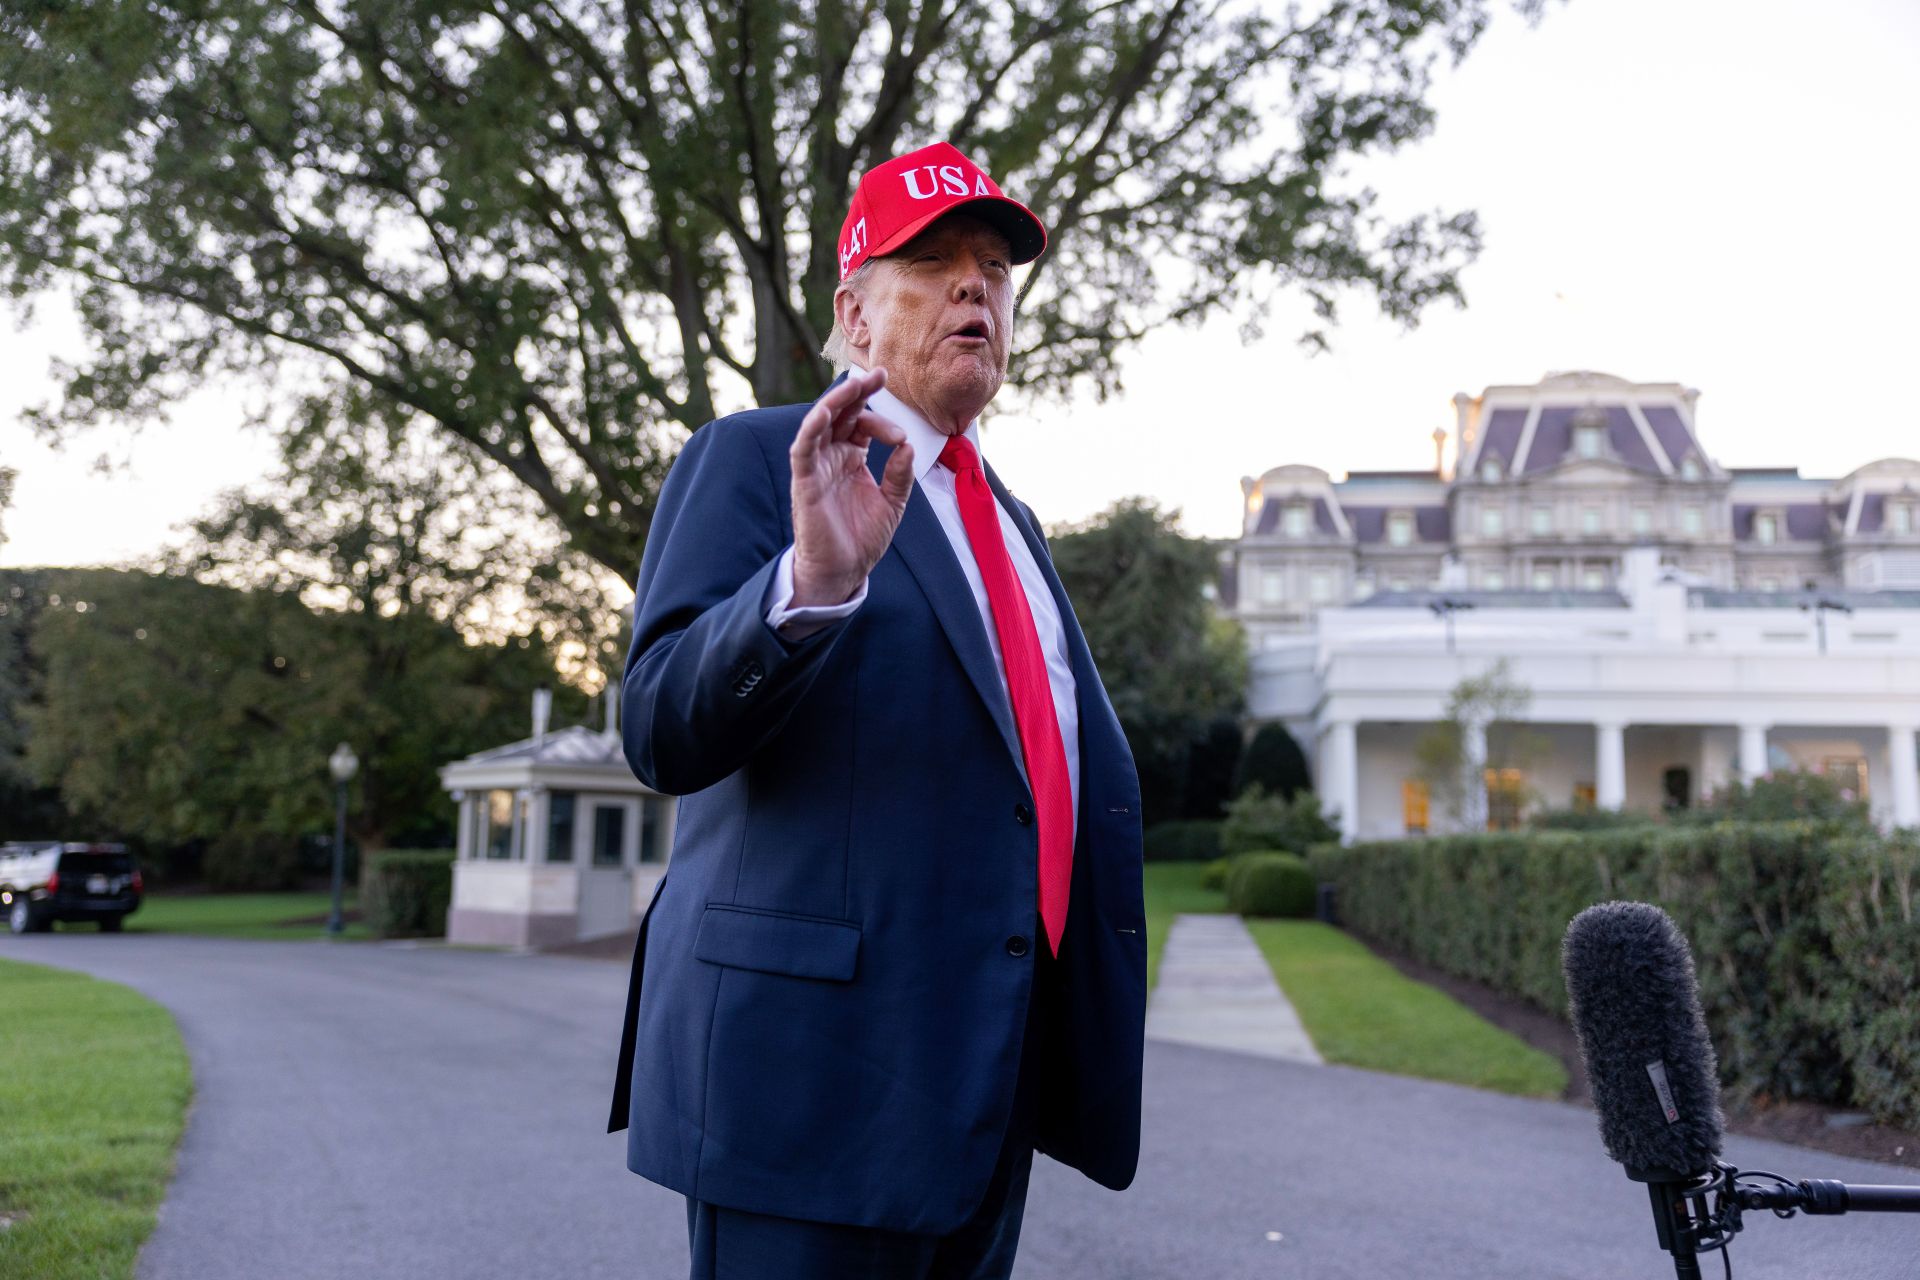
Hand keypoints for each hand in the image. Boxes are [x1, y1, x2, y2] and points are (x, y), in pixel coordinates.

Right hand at [789, 367, 913, 605]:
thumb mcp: (893, 502)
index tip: (902, 436)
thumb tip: (908, 444)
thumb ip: (900, 473)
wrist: (844, 572)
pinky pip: (803, 449)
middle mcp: (832, 457)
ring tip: (855, 383)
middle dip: (858, 391)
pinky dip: (812, 429)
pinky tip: (825, 413)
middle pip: (841, 413)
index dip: (882, 421)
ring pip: (820, 423)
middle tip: (878, 373)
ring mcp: (817, 467)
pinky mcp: (804, 482)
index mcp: (852, 458)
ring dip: (835, 401)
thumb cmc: (862, 539)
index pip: (863, 424)